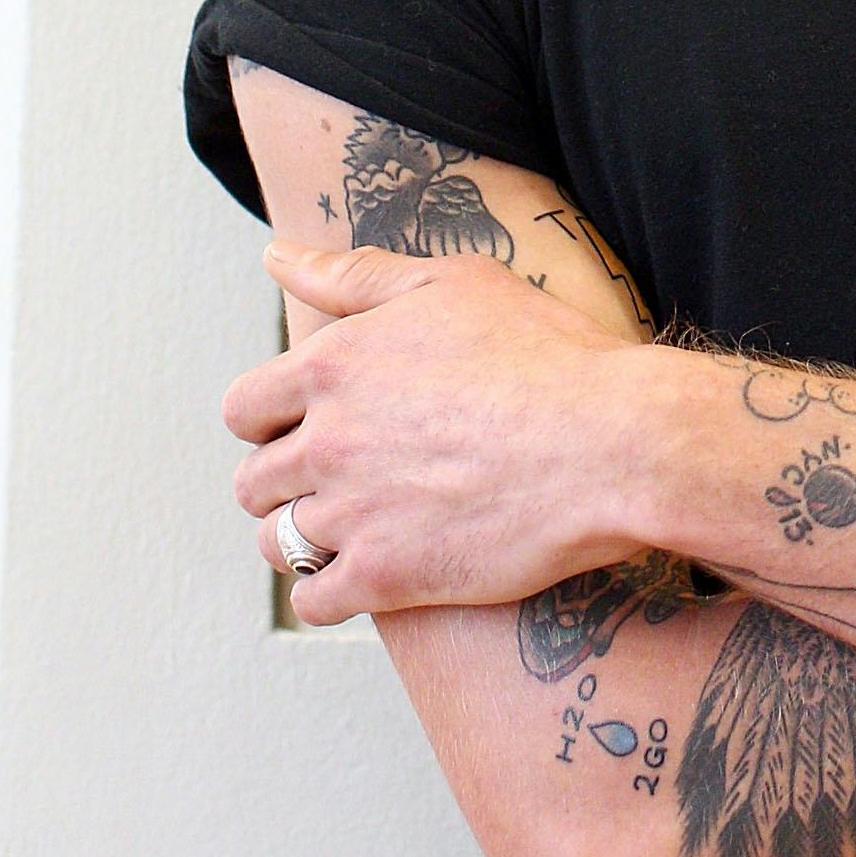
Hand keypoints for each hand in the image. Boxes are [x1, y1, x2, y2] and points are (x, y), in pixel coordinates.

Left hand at [222, 242, 651, 624]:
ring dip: (304, 537)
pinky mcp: (385, 579)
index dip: (272, 420)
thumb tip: (276, 256)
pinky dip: (329, 590)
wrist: (612, 442)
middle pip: (252, 481)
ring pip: (277, 543)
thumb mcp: (451, 283)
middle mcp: (328, 439)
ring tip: (357, 526)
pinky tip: (370, 571)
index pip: (243, 407)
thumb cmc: (545, 353)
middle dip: (286, 481)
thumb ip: (353, 273)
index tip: (311, 426)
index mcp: (333, 363)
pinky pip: (313, 600)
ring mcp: (353, 513)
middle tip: (343, 478)